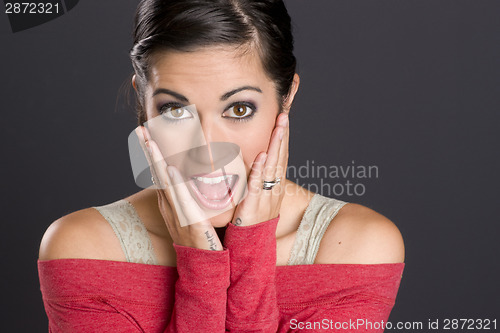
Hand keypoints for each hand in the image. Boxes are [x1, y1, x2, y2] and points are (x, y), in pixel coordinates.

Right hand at [136, 126, 222, 250]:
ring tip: (150, 143)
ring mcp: (176, 212)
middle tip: (140, 130)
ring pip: (164, 182)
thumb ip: (188, 195)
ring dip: (156, 161)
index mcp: (170, 201)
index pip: (159, 171)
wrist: (202, 263)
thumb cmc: (199, 237)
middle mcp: (169, 205)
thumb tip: (187, 177)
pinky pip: (180, 199)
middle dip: (148, 151)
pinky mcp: (189, 220)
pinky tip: (170, 170)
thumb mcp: (191, 211)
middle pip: (156, 173)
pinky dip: (175, 184)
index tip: (146, 134)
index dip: (152, 153)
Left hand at [231, 112, 288, 225]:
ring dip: (276, 147)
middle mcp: (274, 190)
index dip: (282, 139)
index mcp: (274, 187)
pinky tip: (262, 156)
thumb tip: (254, 161)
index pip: (280, 158)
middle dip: (282, 136)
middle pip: (280, 159)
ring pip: (273, 168)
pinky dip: (260, 170)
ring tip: (279, 128)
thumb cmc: (252, 221)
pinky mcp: (254, 207)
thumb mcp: (258, 198)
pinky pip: (258, 186)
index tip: (283, 120)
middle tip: (284, 116)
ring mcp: (266, 198)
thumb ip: (256, 181)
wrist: (251, 247)